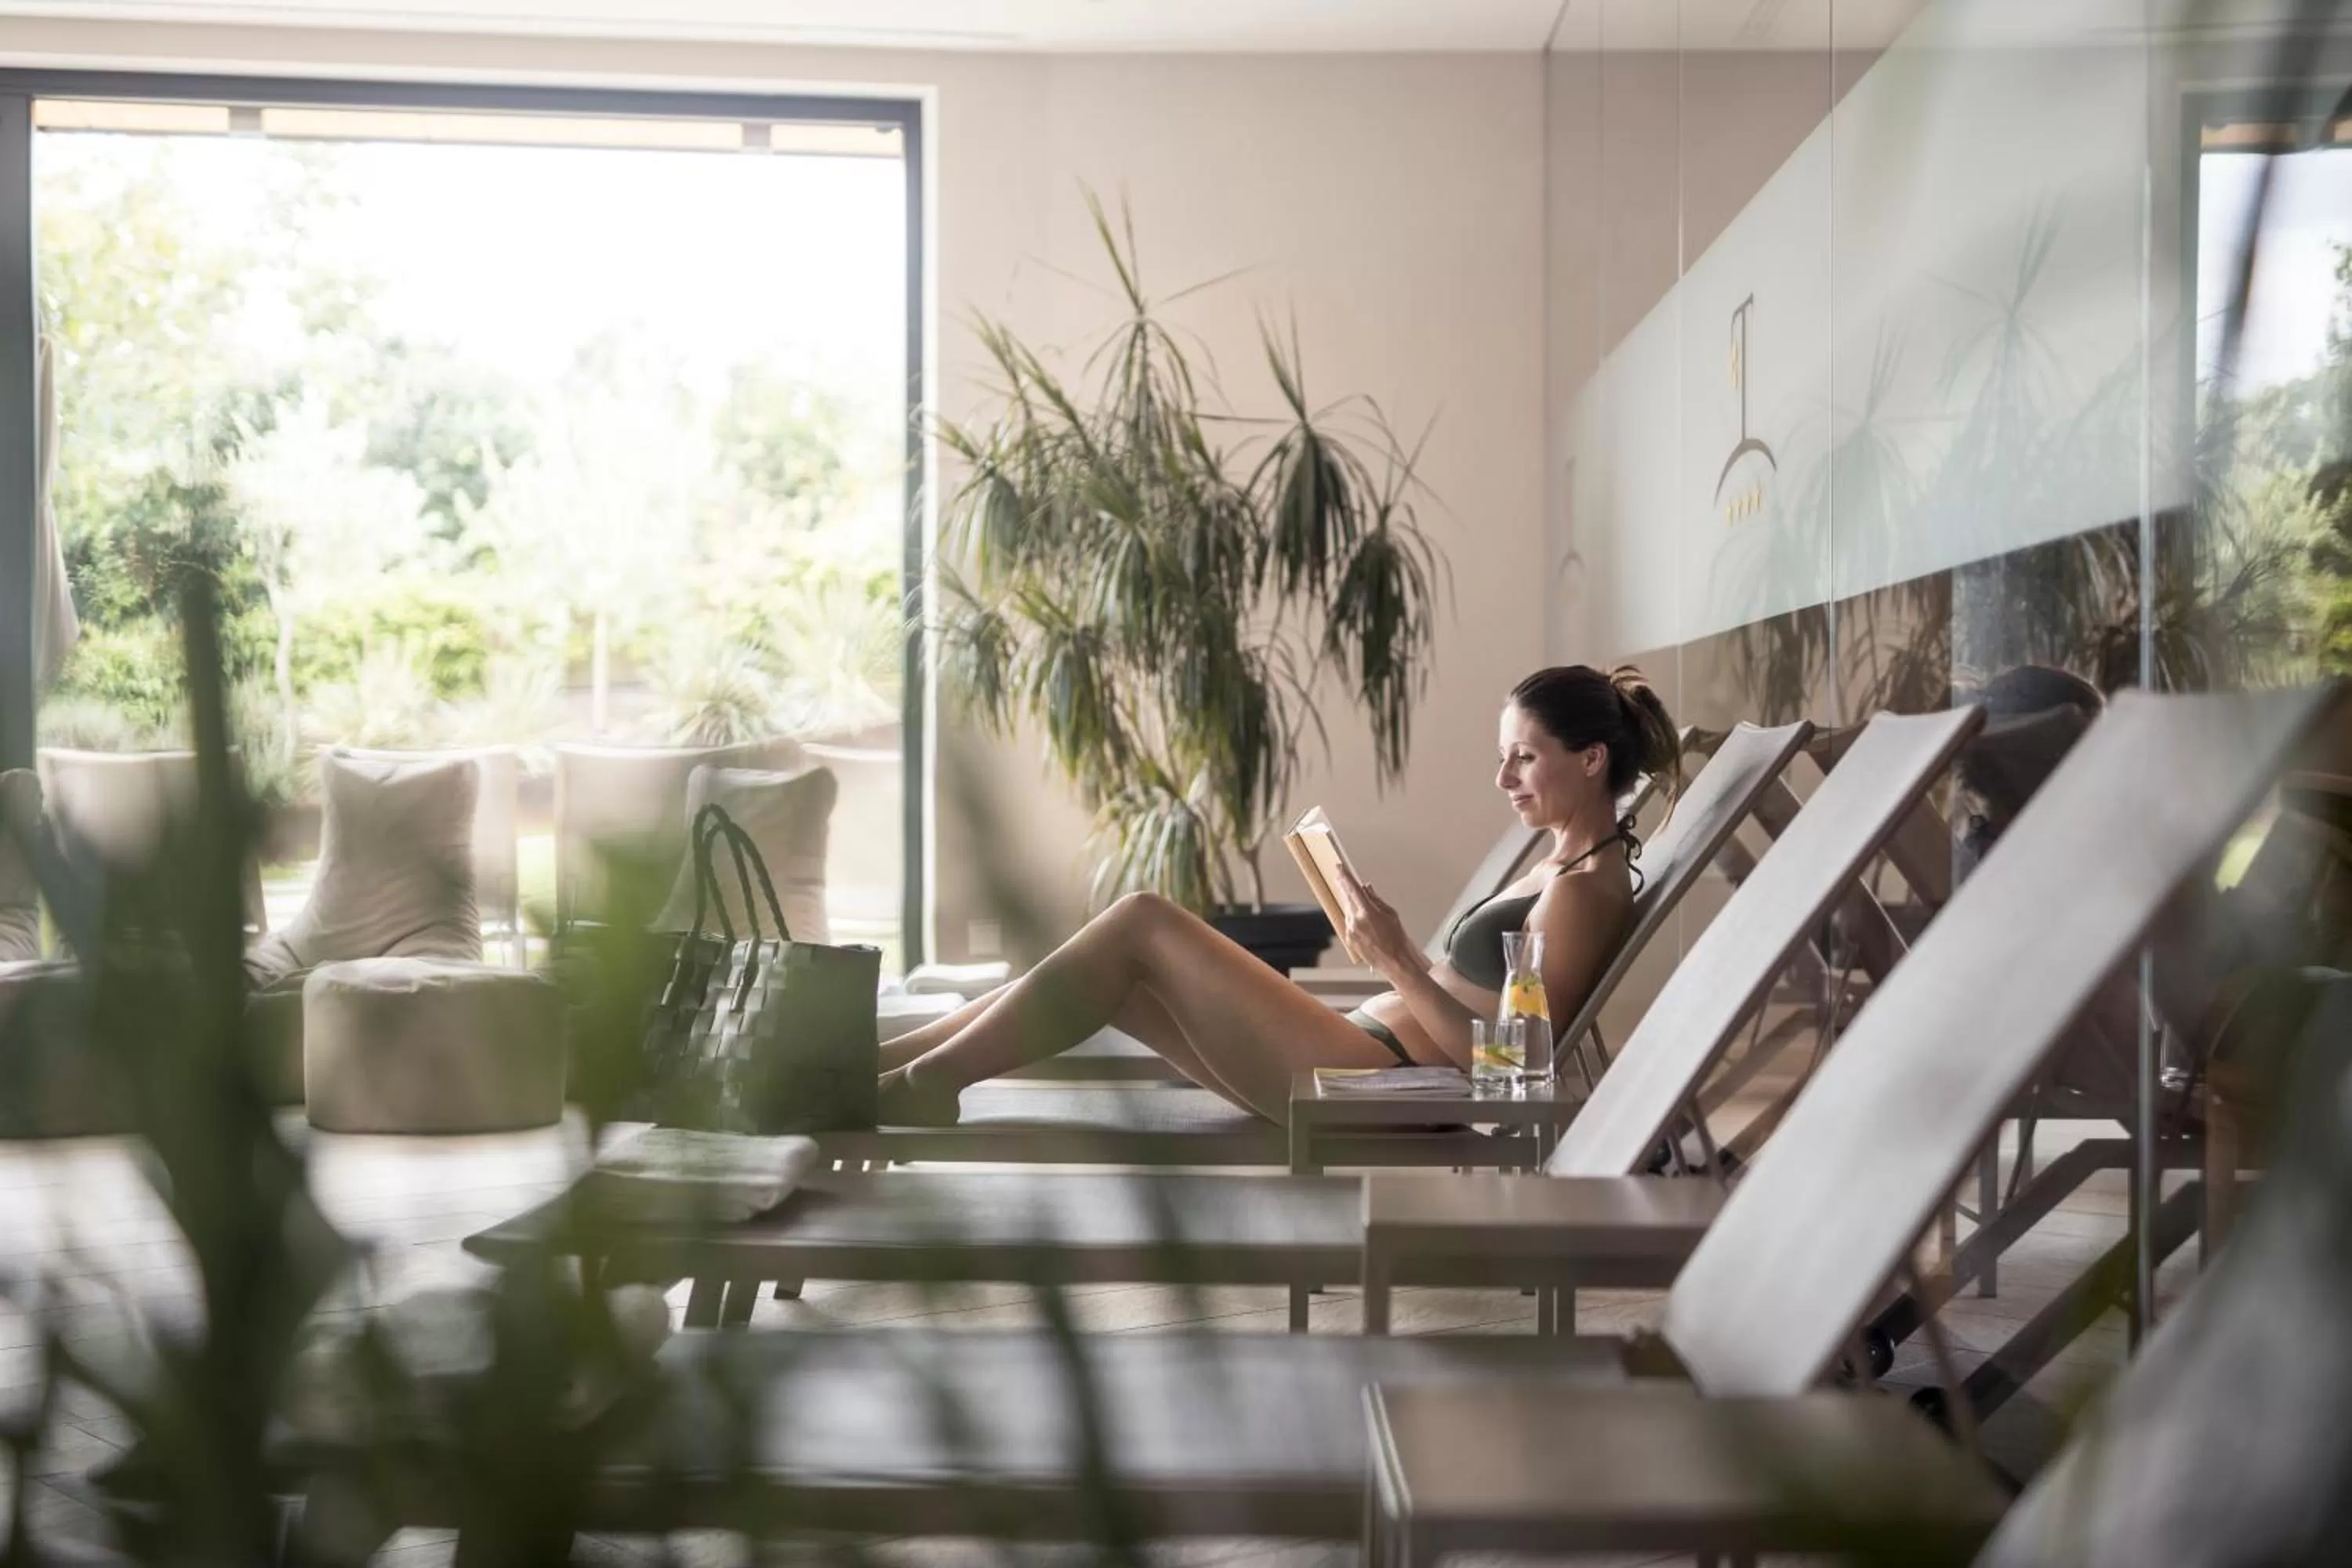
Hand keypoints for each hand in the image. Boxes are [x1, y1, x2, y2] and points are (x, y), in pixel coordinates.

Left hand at [1333, 862, 1418, 976]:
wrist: (1395, 962)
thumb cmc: (1398, 939)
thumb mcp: (1391, 914)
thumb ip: (1375, 899)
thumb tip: (1366, 888)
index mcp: (1367, 912)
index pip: (1352, 889)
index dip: (1345, 876)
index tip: (1339, 867)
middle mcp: (1355, 921)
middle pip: (1346, 898)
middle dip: (1343, 887)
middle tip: (1338, 876)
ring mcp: (1350, 931)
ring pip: (1347, 911)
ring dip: (1350, 903)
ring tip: (1355, 899)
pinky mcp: (1349, 939)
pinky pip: (1349, 923)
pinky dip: (1353, 918)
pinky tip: (1361, 919)